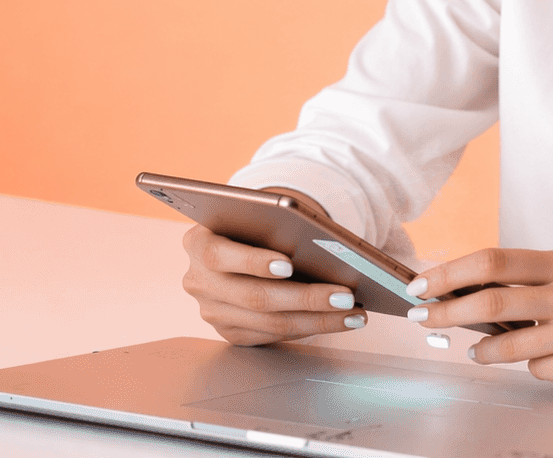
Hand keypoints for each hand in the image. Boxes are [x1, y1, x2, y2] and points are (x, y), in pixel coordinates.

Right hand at [180, 189, 367, 345]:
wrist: (238, 240)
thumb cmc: (256, 223)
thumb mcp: (257, 216)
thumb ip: (275, 227)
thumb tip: (326, 246)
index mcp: (198, 243)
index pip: (221, 256)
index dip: (255, 261)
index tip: (289, 264)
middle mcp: (198, 281)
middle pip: (255, 297)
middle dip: (306, 298)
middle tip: (346, 296)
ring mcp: (212, 312)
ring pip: (269, 323)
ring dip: (318, 320)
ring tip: (354, 314)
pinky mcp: (229, 332)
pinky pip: (272, 336)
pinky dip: (309, 328)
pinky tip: (339, 321)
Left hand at [405, 249, 552, 394]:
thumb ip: (533, 278)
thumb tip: (471, 289)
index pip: (493, 259)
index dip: (450, 271)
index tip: (422, 282)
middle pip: (490, 299)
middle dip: (445, 311)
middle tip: (421, 319)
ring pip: (507, 344)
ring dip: (481, 350)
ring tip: (475, 351)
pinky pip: (539, 371)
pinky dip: (534, 368)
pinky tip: (550, 362)